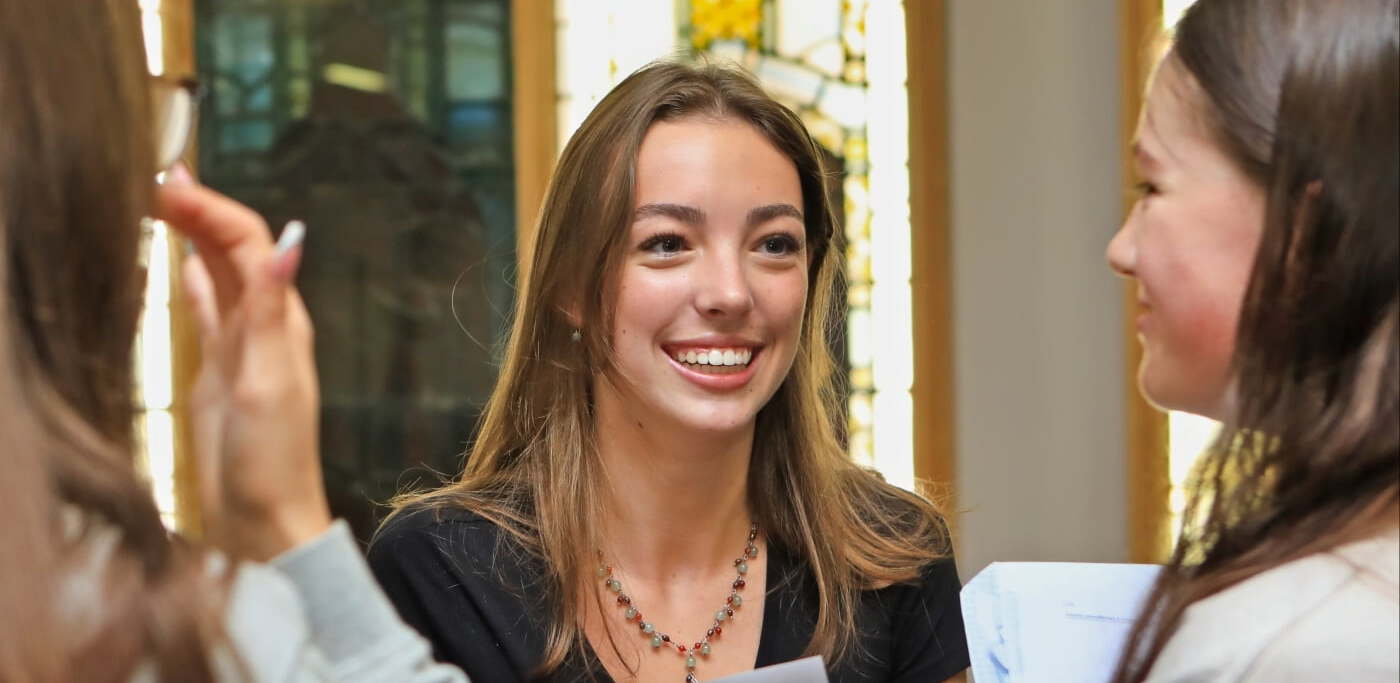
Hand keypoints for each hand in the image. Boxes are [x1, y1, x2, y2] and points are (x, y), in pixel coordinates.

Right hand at [158, 166, 329, 560]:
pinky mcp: (218, 369)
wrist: (263, 519)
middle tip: (150, 178)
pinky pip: (205, 308)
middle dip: (198, 209)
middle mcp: (265, 324)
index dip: (210, 207)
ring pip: (216, 272)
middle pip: (231, 248)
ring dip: (192, 233)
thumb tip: (290, 243)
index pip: (248, 241)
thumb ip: (274, 313)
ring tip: (157, 197)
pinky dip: (189, 277)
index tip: (165, 181)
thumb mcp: (270, 382)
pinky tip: (173, 258)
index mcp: (282, 319)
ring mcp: (240, 345)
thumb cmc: (272, 459)